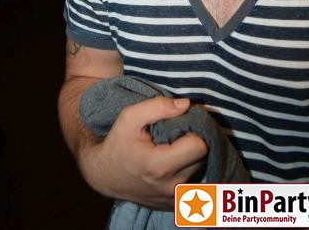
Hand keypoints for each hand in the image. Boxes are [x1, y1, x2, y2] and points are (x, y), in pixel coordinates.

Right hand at [78, 96, 207, 208]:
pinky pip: (197, 184)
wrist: (106, 175)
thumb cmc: (118, 143)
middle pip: (203, 158)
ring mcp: (173, 199)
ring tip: (175, 149)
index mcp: (159, 166)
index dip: (193, 130)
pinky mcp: (175, 204)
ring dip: (193, 157)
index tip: (180, 126)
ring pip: (201, 169)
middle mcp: (170, 187)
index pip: (200, 146)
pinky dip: (190, 171)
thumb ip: (159, 106)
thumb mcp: (130, 117)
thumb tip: (186, 104)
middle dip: (194, 142)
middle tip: (178, 135)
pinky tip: (176, 163)